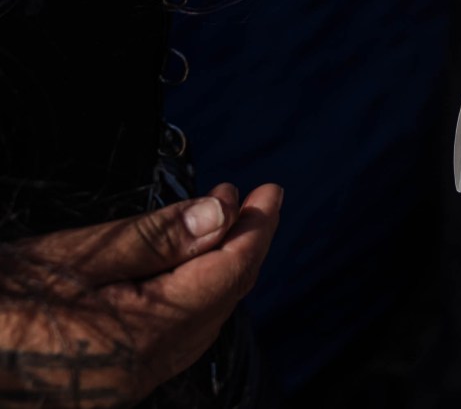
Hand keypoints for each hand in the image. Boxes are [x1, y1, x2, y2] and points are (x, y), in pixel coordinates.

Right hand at [0, 182, 282, 407]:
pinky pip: (167, 338)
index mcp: (142, 341)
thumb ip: (155, 238)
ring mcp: (123, 385)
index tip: (271, 191)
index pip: (227, 276)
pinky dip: (183, 295)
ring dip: (214, 269)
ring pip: (196, 322)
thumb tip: (221, 214)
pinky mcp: (106, 384)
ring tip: (219, 220)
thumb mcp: (72, 256)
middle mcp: (142, 374)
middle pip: (219, 302)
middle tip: (249, 198)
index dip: (256, 229)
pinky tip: (179, 265)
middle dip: (240, 246)